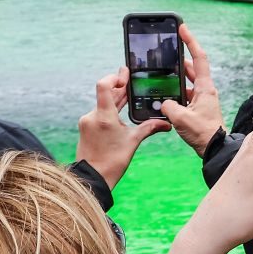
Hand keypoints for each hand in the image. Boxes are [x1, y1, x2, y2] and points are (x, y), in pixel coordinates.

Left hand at [76, 68, 170, 189]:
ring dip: (115, 99)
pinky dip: (110, 110)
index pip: (104, 86)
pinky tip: (120, 112)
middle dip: (120, 87)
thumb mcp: (133, 141)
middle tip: (130, 78)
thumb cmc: (112, 162)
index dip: (114, 77)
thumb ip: (149, 128)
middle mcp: (92, 116)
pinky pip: (99, 113)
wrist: (93, 178)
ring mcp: (87, 122)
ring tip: (128, 94)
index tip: (125, 75)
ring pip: (103, 104)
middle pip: (106, 93)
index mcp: (103, 116)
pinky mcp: (86, 128)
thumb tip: (166, 124)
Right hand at [161, 24, 223, 156]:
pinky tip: (163, 97)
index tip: (183, 29)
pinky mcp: (198, 108)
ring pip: (187, 82)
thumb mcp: (182, 118)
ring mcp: (202, 99)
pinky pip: (184, 95)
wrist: (214, 149)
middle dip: (179, 58)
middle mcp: (205, 90)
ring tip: (160, 73)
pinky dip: (175, 93)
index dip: (191, 42)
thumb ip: (169, 107)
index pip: (199, 58)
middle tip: (167, 50)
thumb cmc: (203, 133)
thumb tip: (164, 103)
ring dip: (175, 77)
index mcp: (205, 88)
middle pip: (191, 67)